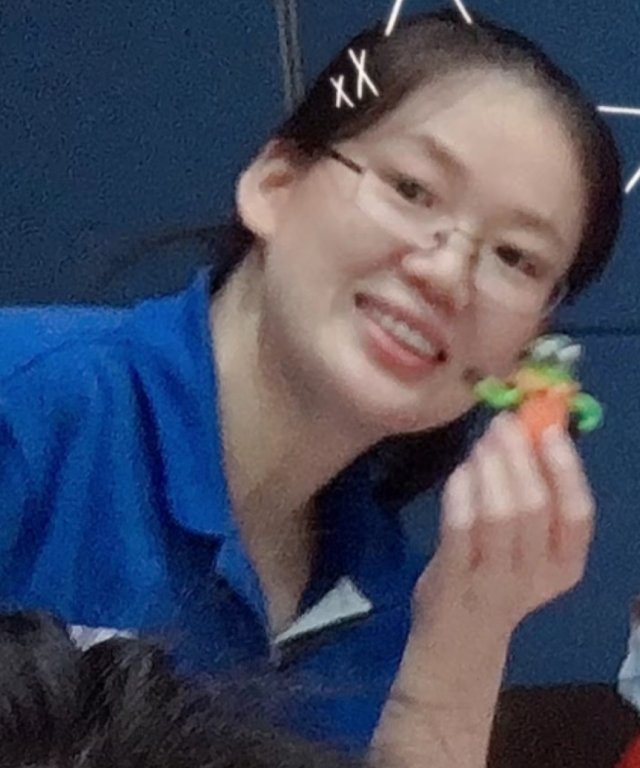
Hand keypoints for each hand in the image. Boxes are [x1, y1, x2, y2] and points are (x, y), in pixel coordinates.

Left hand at [413, 411, 594, 636]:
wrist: (459, 641)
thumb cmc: (496, 577)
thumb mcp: (528, 548)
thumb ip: (533, 497)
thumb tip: (530, 429)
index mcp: (566, 564)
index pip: (578, 514)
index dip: (565, 468)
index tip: (548, 429)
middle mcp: (536, 575)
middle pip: (536, 506)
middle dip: (519, 456)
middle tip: (502, 426)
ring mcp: (495, 580)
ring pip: (500, 515)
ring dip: (490, 470)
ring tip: (480, 445)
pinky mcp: (455, 580)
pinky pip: (460, 529)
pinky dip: (460, 493)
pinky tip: (458, 472)